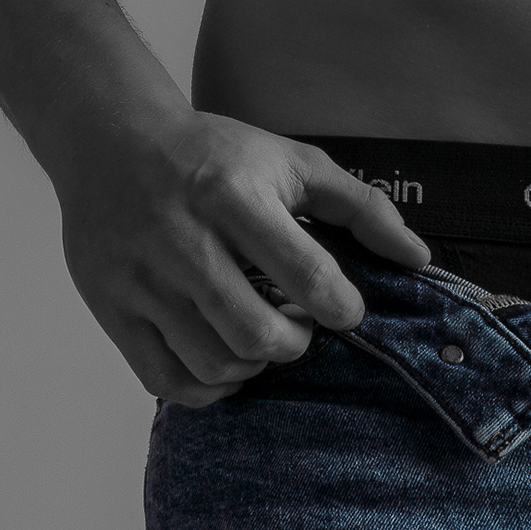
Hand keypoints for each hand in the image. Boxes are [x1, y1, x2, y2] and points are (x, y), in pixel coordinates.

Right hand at [52, 104, 430, 410]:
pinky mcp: (111, 309)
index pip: (305, 273)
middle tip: (302, 326)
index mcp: (232, 195)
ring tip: (263, 335)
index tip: (346, 309)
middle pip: (257, 332)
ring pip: (213, 362)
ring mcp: (141, 279)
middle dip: (297, 343)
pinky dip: (206, 387)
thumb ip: (362, 206)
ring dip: (254, 364)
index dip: (340, 307)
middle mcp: (182, 239)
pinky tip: (226, 361)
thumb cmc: (212, 154)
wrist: (111, 142)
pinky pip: (164, 380)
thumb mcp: (291, 162)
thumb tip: (418, 258)